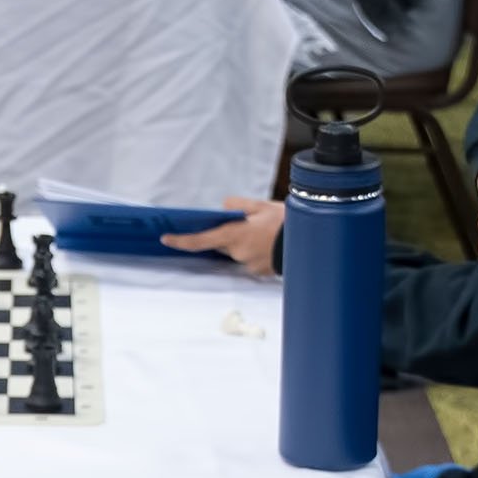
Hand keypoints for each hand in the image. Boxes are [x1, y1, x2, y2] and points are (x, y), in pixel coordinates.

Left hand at [161, 197, 284, 277]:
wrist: (311, 242)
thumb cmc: (287, 222)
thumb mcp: (261, 206)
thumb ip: (238, 205)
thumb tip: (224, 208)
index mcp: (234, 236)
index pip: (200, 240)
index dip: (181, 240)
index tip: (165, 239)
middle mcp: (238, 254)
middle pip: (222, 246)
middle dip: (231, 235)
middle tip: (251, 223)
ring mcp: (249, 265)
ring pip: (238, 252)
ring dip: (247, 242)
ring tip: (267, 232)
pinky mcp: (260, 272)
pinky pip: (251, 259)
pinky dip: (257, 251)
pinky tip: (271, 242)